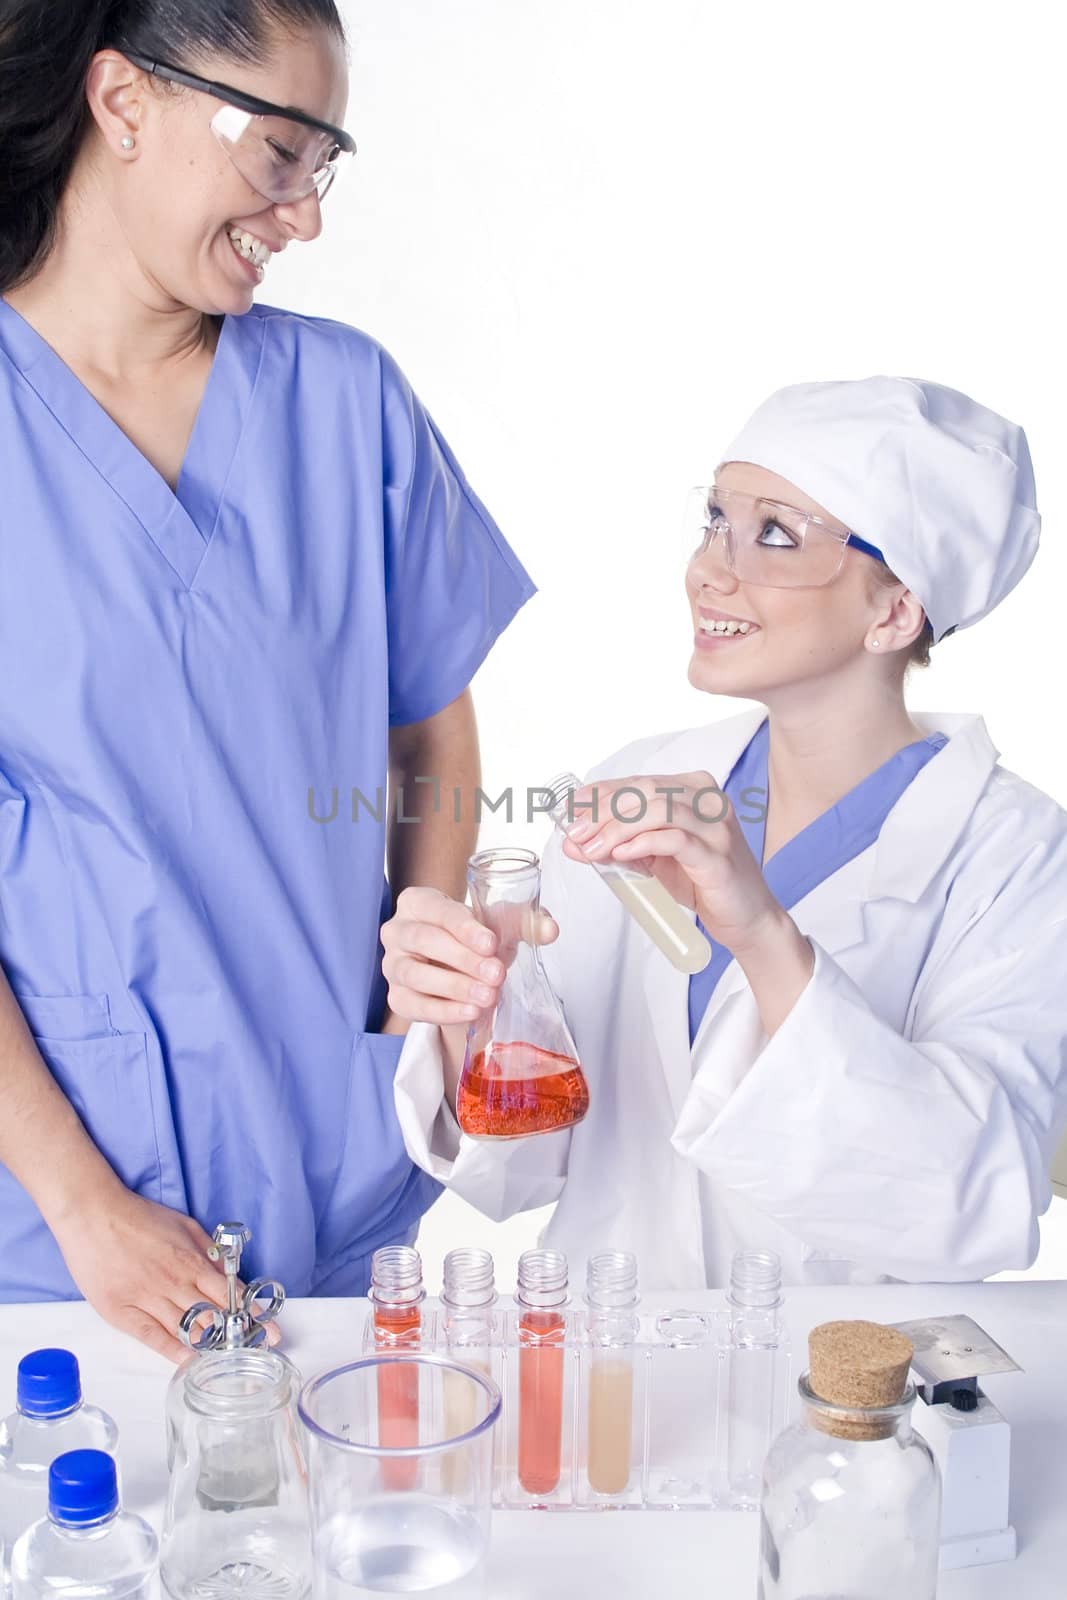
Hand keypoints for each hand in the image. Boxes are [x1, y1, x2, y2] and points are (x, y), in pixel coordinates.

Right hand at [52, 1184, 279, 1363]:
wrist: (94, 1215)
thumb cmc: (140, 1217)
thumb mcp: (184, 1225)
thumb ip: (207, 1251)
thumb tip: (227, 1270)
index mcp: (191, 1262)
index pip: (230, 1294)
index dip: (252, 1315)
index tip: (270, 1331)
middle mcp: (174, 1283)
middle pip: (212, 1316)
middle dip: (236, 1335)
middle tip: (255, 1352)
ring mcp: (148, 1298)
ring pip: (185, 1329)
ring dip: (208, 1345)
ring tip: (227, 1361)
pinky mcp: (122, 1311)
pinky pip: (151, 1336)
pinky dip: (172, 1350)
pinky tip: (188, 1361)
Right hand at [382, 885, 558, 1026]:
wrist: (461, 971)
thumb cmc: (473, 939)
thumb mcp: (498, 925)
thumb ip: (524, 922)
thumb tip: (550, 928)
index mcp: (418, 902)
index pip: (438, 910)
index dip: (465, 927)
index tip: (491, 944)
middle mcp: (397, 931)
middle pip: (424, 941)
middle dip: (463, 959)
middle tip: (496, 974)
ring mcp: (392, 965)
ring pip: (415, 975)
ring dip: (454, 986)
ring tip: (488, 996)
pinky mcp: (397, 997)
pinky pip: (414, 1005)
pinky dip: (443, 1011)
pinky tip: (470, 1012)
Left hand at [561, 772, 781, 955]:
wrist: (745, 918)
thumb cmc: (700, 883)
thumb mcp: (655, 857)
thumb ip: (621, 844)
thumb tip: (574, 842)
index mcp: (693, 789)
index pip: (637, 782)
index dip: (599, 794)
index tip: (570, 811)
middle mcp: (708, 799)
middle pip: (645, 791)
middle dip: (602, 811)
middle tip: (576, 835)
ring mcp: (716, 826)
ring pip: (658, 809)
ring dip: (616, 829)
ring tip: (592, 849)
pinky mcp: (717, 855)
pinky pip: (675, 839)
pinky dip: (642, 843)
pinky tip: (621, 855)